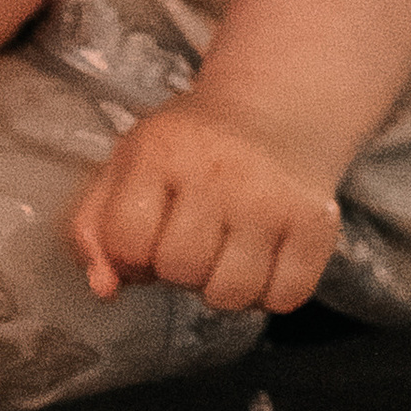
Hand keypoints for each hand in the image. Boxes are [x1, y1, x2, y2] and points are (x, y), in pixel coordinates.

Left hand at [67, 99, 342, 315]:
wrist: (276, 111)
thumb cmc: (190, 150)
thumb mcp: (128, 166)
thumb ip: (93, 227)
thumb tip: (103, 288)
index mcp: (162, 151)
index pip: (126, 242)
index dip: (130, 255)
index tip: (149, 235)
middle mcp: (219, 170)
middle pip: (180, 270)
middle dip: (178, 268)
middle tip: (193, 237)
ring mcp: (272, 197)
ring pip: (232, 295)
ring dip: (222, 287)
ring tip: (225, 250)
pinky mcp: (316, 223)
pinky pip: (284, 299)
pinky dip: (270, 292)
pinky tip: (262, 256)